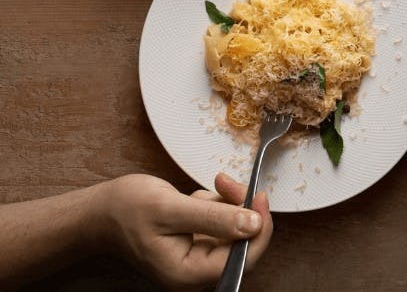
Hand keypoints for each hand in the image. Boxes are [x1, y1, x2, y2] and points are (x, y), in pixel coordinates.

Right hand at [101, 173, 271, 290]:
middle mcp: (196, 270)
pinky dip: (214, 205)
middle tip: (225, 182)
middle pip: (242, 242)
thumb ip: (213, 218)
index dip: (259, 228)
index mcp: (189, 272)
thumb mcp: (170, 209)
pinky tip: (193, 199)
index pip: (243, 258)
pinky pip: (221, 222)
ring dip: (223, 204)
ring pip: (234, 228)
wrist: (99, 211)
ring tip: (195, 193)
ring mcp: (197, 255)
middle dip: (239, 208)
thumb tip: (253, 224)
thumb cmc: (125, 210)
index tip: (258, 196)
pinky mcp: (197, 241)